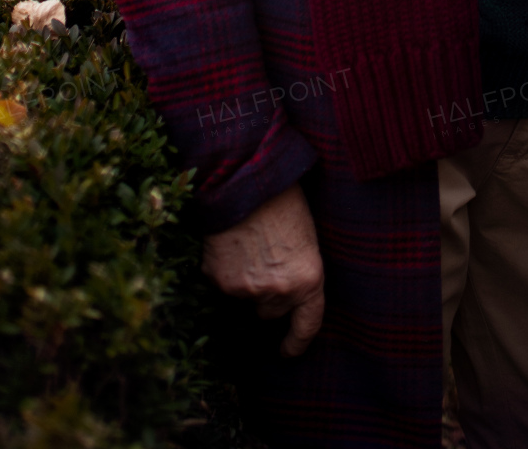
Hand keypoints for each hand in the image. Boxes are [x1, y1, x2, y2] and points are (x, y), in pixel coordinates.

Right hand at [201, 183, 324, 356]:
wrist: (247, 175)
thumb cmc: (283, 198)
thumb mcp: (305, 237)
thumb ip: (298, 272)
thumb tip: (284, 293)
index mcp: (309, 279)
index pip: (307, 325)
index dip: (297, 343)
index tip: (288, 352)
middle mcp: (278, 291)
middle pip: (269, 312)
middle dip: (268, 294)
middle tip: (266, 259)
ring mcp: (245, 289)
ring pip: (244, 298)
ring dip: (244, 280)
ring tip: (248, 243)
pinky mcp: (218, 280)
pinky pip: (220, 283)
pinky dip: (223, 268)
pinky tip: (230, 242)